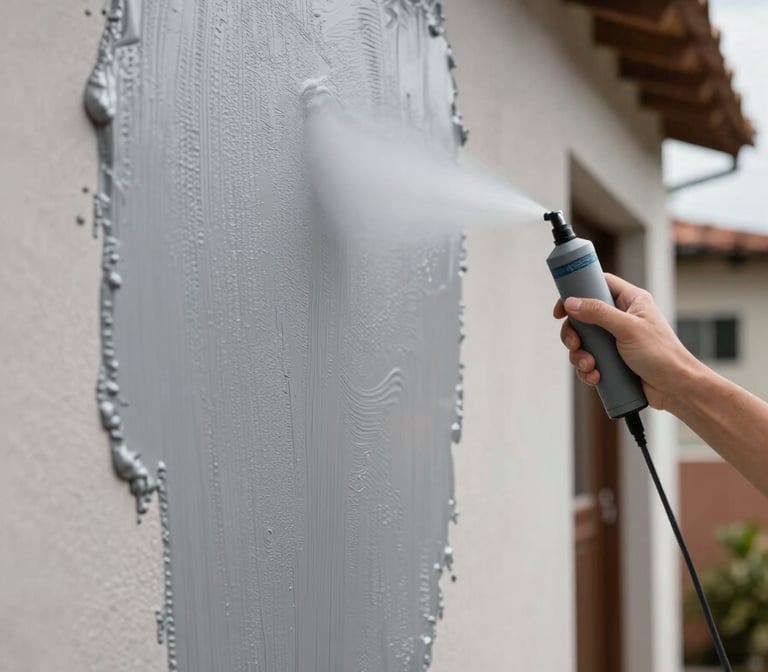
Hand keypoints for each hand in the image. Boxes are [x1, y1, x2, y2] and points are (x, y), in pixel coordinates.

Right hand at [553, 273, 698, 409]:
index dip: (577, 291)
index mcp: (630, 301)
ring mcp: (616, 340)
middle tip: (574, 344)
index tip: (561, 309)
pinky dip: (587, 369)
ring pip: (584, 341)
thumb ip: (598, 313)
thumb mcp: (628, 329)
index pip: (598, 284)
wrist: (676, 388)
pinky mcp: (613, 360)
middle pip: (584, 316)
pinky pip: (590, 360)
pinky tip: (595, 377)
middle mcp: (621, 317)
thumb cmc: (661, 354)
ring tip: (590, 366)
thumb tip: (571, 303)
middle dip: (574, 333)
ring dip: (579, 355)